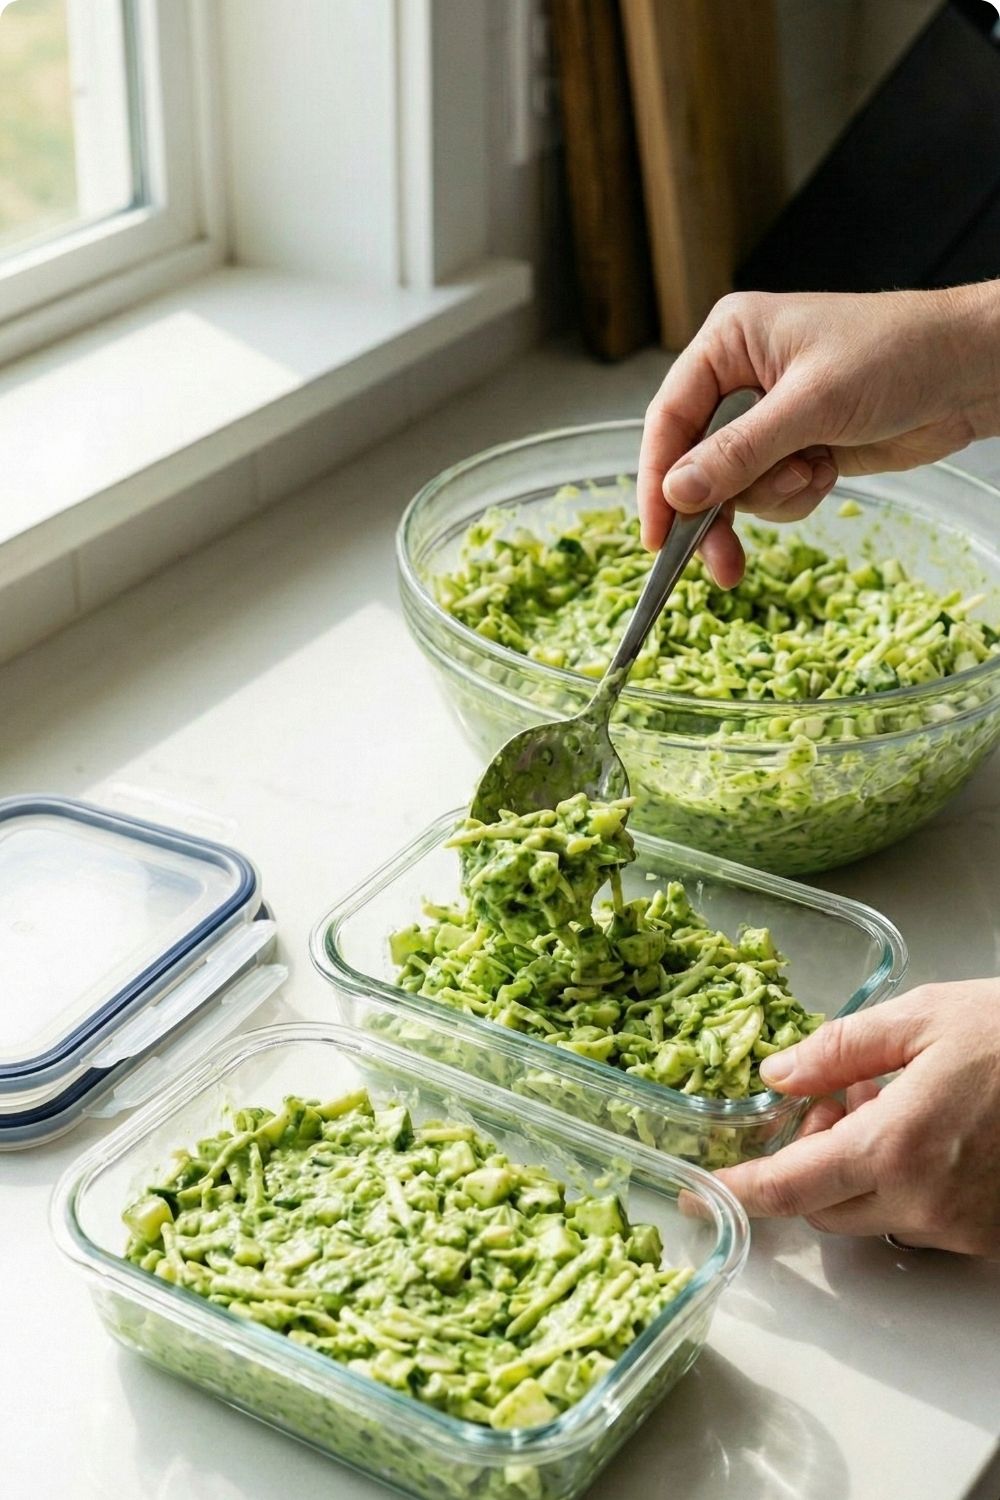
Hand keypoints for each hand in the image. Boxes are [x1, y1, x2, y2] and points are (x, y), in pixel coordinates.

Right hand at [638, 283, 999, 584]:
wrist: (970, 370)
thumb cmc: (899, 354)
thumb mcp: (811, 405)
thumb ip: (740, 452)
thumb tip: (677, 492)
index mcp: (728, 343)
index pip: (669, 418)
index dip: (657, 479)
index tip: (657, 535)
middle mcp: (740, 377)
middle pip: (696, 461)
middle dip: (719, 507)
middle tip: (722, 561)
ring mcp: (769, 416)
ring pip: (734, 485)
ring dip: (772, 496)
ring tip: (814, 473)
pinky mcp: (797, 446)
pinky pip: (771, 492)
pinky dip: (796, 496)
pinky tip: (828, 472)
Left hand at [714, 980, 999, 1257]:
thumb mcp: (923, 1018)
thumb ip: (840, 1049)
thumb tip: (778, 1074)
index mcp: (895, 1147)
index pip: (790, 1186)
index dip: (739, 1189)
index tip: (701, 1189)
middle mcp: (925, 1203)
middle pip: (825, 1207)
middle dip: (812, 1159)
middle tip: (841, 1099)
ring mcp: (961, 1229)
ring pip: (873, 1216)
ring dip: (862, 1174)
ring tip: (897, 1106)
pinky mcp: (991, 1238)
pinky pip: (924, 1223)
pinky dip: (909, 1188)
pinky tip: (934, 1136)